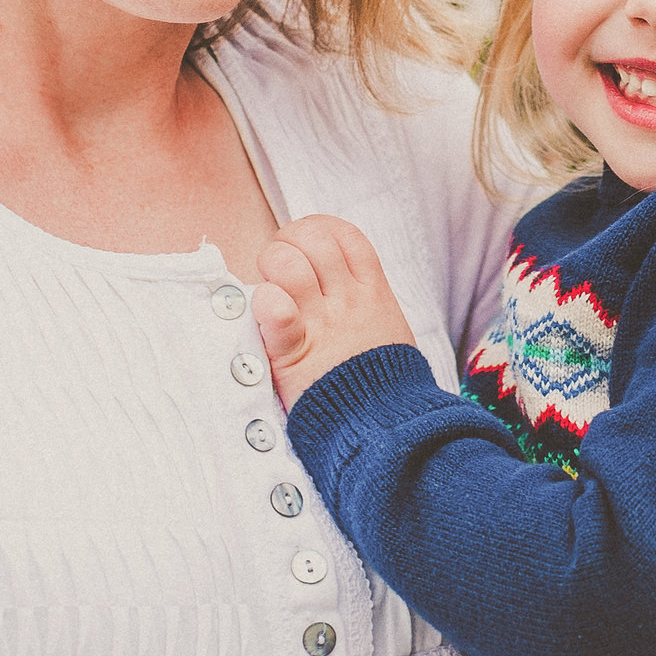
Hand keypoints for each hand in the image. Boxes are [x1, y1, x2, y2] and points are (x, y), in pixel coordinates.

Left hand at [252, 217, 417, 405]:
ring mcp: (323, 324)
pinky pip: (276, 310)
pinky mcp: (297, 353)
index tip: (305, 243)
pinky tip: (267, 311)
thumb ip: (368, 303)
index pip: (346, 235)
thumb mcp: (390, 330)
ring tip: (270, 285)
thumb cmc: (386, 384)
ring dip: (271, 265)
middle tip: (279, 263)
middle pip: (315, 238)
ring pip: (290, 264)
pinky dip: (265, 302)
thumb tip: (343, 282)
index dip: (319, 228)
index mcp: (373, 293)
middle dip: (288, 240)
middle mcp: (349, 301)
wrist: (389, 427)